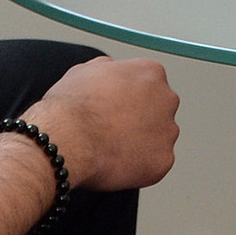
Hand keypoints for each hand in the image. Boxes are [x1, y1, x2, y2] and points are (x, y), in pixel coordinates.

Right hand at [24, 55, 179, 193]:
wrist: (67, 140)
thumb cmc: (71, 106)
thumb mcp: (85, 71)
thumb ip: (108, 68)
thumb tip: (111, 70)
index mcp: (150, 72)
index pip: (148, 84)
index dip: (127, 98)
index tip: (113, 109)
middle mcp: (167, 98)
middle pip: (158, 110)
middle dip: (139, 120)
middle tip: (111, 130)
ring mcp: (168, 131)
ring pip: (157, 138)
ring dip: (140, 144)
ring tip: (109, 147)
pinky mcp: (164, 160)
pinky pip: (153, 164)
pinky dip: (138, 166)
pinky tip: (115, 162)